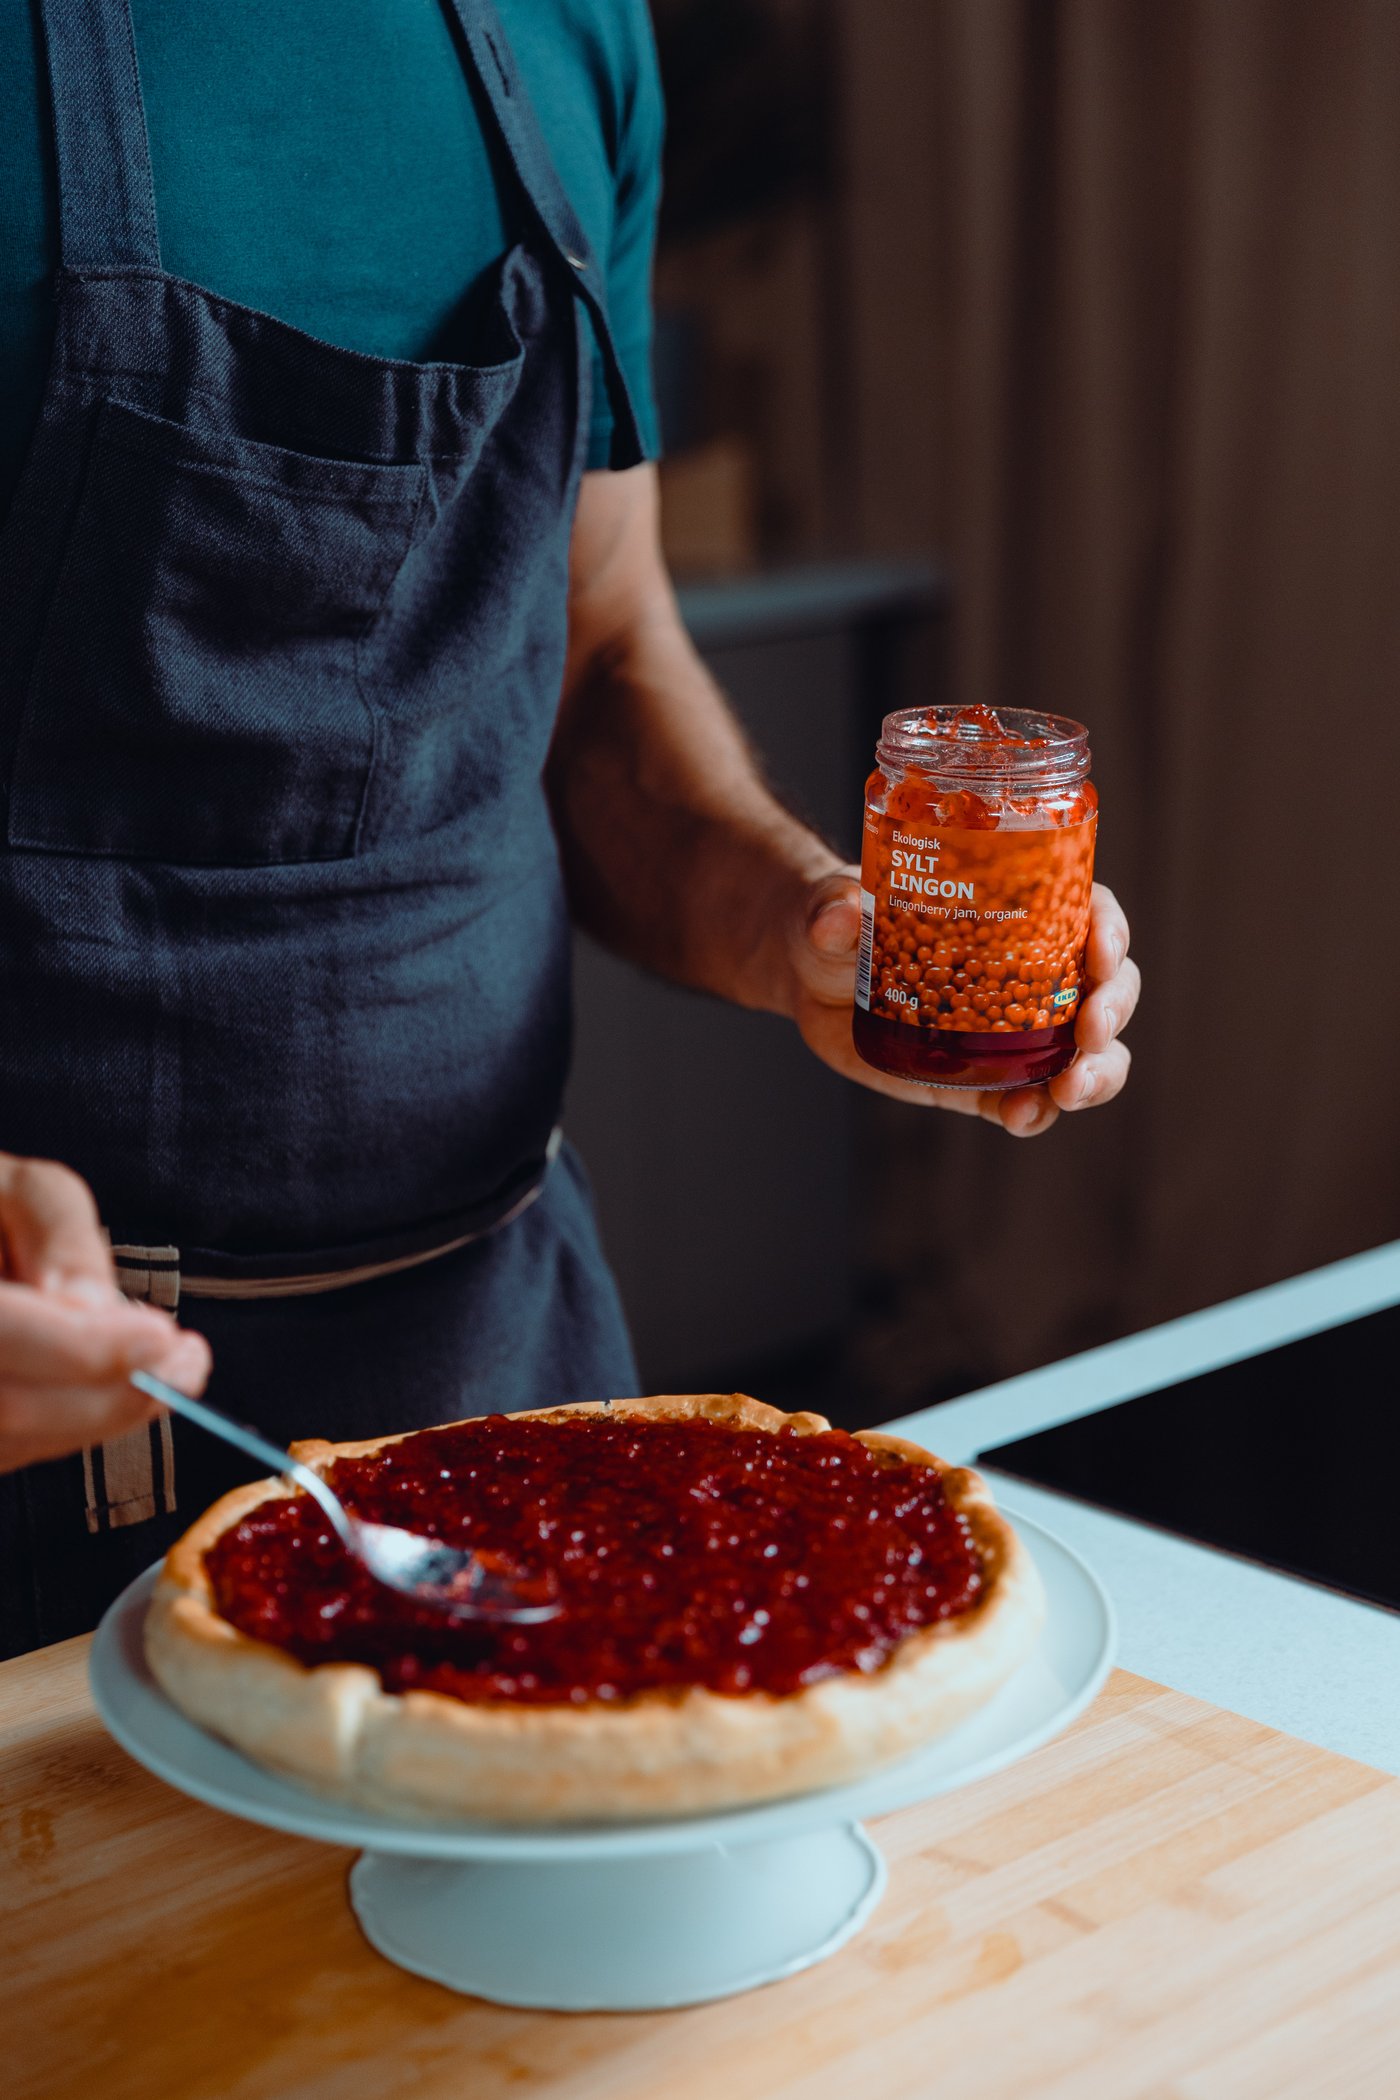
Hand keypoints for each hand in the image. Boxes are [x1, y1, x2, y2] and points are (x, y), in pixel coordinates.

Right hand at [0, 1155, 210, 1472]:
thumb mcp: (11, 1188)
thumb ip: (58, 1234)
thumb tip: (98, 1310)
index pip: (0, 1337)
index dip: (82, 1349)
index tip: (162, 1336)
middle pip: (13, 1409)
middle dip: (114, 1396)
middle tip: (188, 1363)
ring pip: (18, 1442)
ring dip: (102, 1414)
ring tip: (158, 1362)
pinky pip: (15, 1449)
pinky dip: (75, 1423)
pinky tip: (108, 1384)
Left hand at [787, 870, 1138, 1136]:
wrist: (811, 976)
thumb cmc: (836, 920)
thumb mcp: (833, 907)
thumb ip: (834, 910)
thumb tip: (839, 915)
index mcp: (1017, 910)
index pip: (1087, 909)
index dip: (1109, 929)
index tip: (1101, 951)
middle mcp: (1033, 970)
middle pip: (1106, 985)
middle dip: (1112, 1008)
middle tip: (1089, 1032)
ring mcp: (1015, 1030)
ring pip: (1089, 1053)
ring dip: (1097, 1073)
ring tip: (1068, 1091)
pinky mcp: (985, 1079)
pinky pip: (1030, 1100)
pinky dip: (1036, 1113)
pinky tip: (1020, 1118)